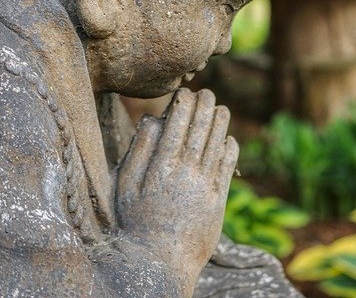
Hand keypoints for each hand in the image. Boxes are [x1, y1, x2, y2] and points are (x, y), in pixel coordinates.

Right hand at [115, 88, 238, 295]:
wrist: (159, 263)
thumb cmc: (136, 222)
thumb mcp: (125, 185)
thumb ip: (138, 150)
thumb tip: (151, 119)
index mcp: (161, 166)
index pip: (177, 124)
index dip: (183, 104)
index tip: (184, 92)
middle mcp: (185, 173)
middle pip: (199, 129)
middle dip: (204, 106)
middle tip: (206, 92)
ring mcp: (204, 186)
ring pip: (216, 144)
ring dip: (220, 122)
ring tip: (220, 108)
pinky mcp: (218, 201)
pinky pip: (227, 167)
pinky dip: (229, 149)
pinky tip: (228, 138)